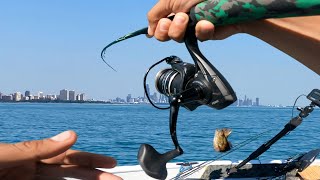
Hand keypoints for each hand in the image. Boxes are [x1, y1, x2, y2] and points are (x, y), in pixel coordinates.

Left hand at [0, 130, 121, 179]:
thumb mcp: (5, 155)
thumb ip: (36, 147)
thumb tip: (71, 135)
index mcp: (28, 155)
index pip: (66, 157)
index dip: (90, 159)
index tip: (110, 162)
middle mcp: (31, 169)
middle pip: (70, 172)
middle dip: (94, 175)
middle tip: (116, 179)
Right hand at [147, 0, 242, 41]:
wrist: (224, 0)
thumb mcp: (170, 0)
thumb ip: (155, 14)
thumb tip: (149, 32)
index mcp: (171, 10)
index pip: (158, 28)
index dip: (159, 29)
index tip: (164, 23)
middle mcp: (180, 19)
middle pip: (165, 36)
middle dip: (170, 29)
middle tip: (181, 18)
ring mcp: (192, 27)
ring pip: (178, 39)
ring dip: (182, 28)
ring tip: (190, 18)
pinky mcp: (206, 34)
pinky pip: (198, 38)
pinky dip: (201, 30)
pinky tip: (206, 23)